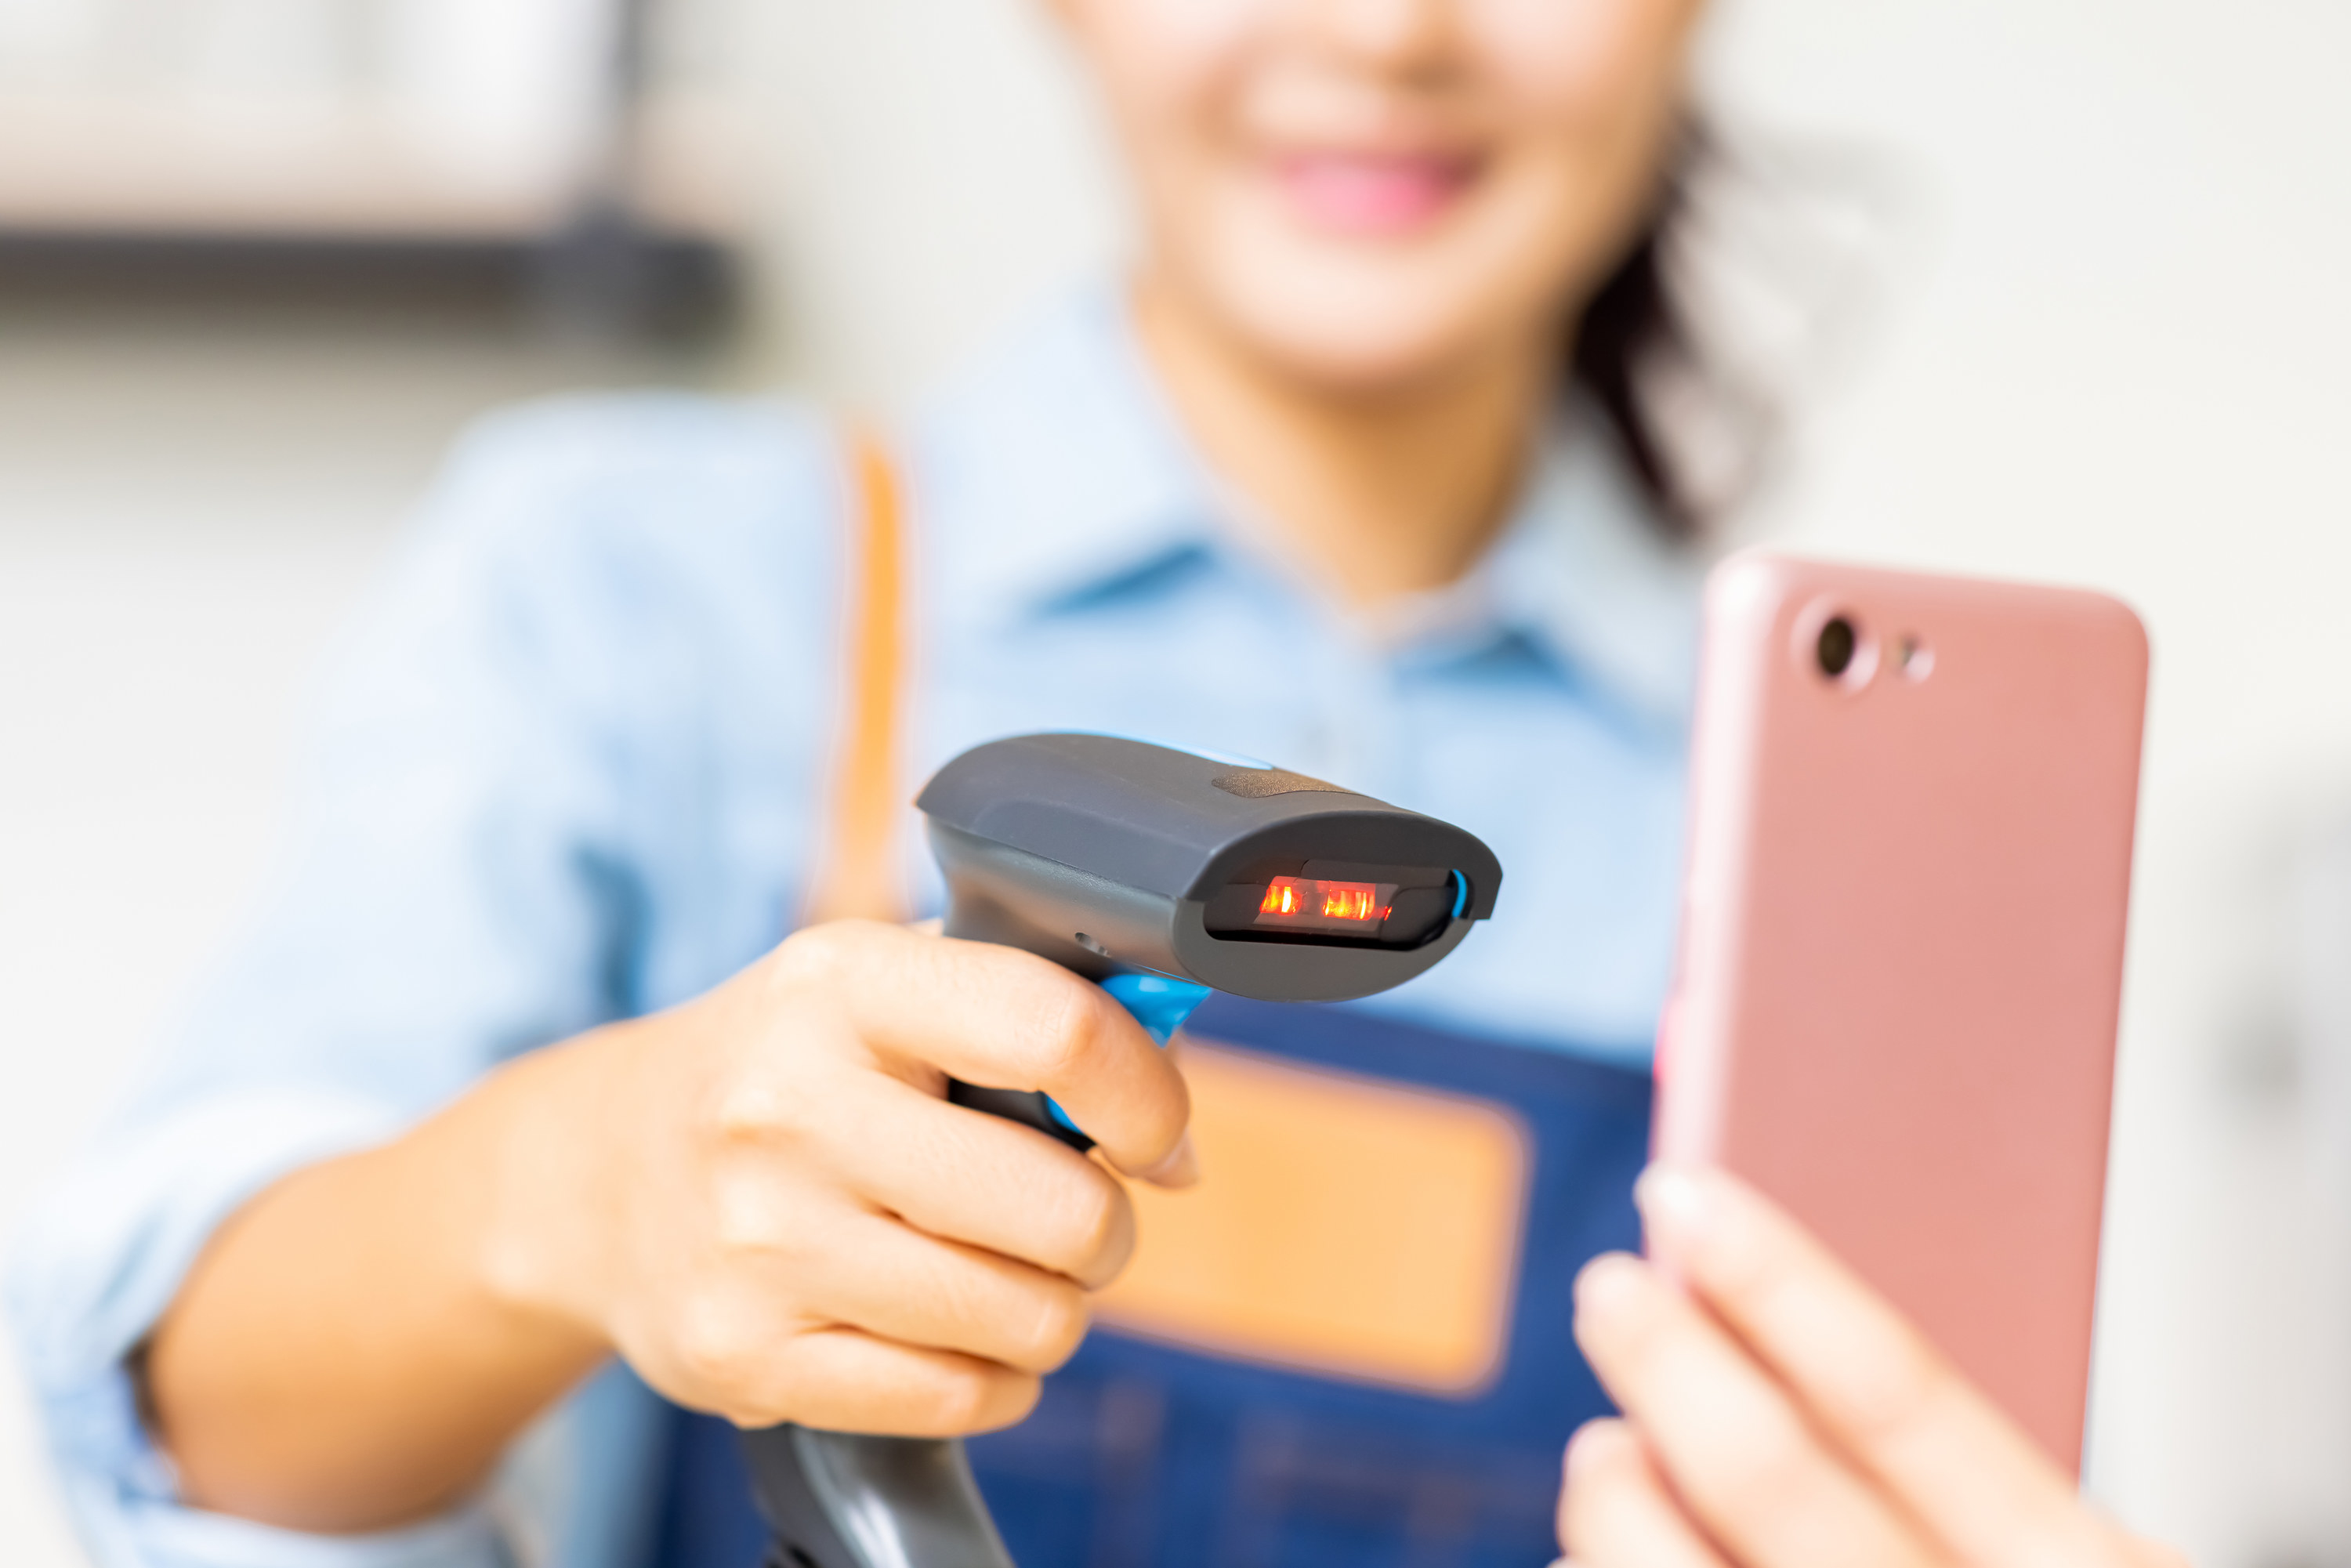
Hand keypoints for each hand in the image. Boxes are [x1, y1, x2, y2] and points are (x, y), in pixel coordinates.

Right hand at [492, 918, 1195, 1437]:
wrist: (594, 1173)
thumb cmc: (788, 1071)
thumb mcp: (882, 992)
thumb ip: (1030, 1025)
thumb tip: (1174, 1143)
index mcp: (842, 983)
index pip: (1056, 1031)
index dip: (1144, 1098)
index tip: (1152, 1136)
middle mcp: (788, 1105)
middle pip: (1062, 1209)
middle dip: (1102, 1231)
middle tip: (1066, 1220)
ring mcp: (759, 1239)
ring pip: (1026, 1320)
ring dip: (1049, 1311)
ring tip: (997, 1271)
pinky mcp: (742, 1356)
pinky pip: (957, 1398)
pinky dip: (990, 1379)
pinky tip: (949, 1333)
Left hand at [1558, 1165, 2183, 1567]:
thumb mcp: (2045, 1552)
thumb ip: (1928, 1467)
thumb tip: (1745, 1328)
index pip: (1897, 1395)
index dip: (1778, 1284)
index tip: (1684, 1199)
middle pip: (1774, 1478)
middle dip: (1669, 1366)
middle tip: (1610, 1288)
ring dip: (1616, 1498)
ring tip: (1603, 1453)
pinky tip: (1597, 1567)